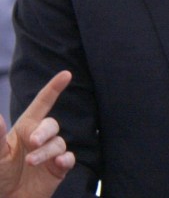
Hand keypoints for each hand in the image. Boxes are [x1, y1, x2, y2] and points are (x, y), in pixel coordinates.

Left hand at [0, 71, 74, 197]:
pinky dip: (65, 159)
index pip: (42, 104)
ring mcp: (50, 153)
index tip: (66, 74)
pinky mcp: (58, 168)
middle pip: (52, 124)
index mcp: (25, 129)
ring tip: (31, 162)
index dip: (54, 88)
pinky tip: (58, 164)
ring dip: (46, 151)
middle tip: (33, 142)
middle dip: (45, 131)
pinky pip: (69, 158)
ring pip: (58, 143)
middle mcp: (40, 138)